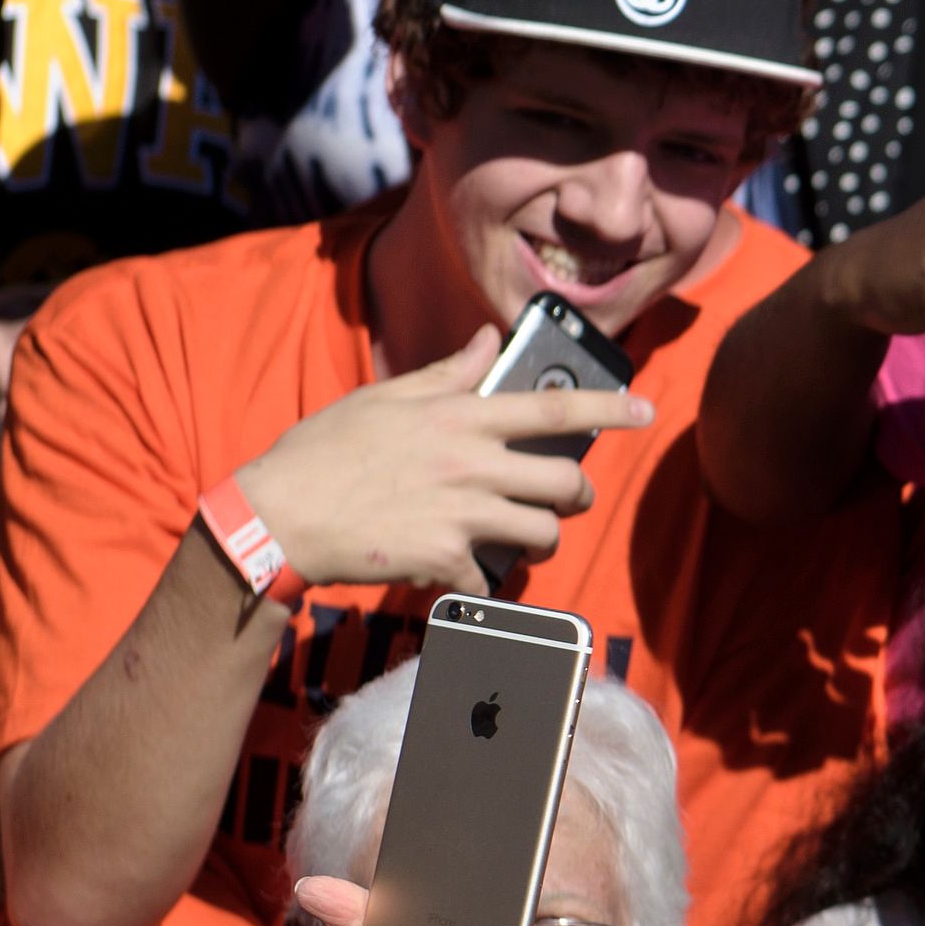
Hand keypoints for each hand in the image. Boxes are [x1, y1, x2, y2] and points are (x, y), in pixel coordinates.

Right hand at [234, 330, 647, 592]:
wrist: (278, 517)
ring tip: (515, 536)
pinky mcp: (445, 560)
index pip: (554, 408)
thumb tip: (489, 341)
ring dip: (538, 539)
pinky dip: (484, 584)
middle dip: (577, 494)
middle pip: (565, 482)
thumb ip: (447, 373)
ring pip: (542, 533)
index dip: (609, 409)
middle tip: (565, 498)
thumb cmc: (324, 451)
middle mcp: (471, 464)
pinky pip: (493, 580)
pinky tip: (460, 574)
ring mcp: (462, 514)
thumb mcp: (384, 397)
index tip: (646, 410)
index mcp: (459, 418)